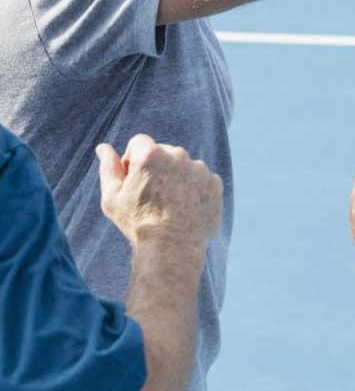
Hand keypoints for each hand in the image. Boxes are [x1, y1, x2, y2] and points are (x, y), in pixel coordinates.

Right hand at [97, 134, 222, 251]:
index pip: (140, 142)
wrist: (171, 249)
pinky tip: (186, 208)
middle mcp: (179, 156)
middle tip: (152, 196)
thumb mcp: (112, 197)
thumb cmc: (137, 224)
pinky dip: (195, 189)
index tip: (134, 180)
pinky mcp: (215, 183)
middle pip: (164, 152)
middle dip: (156, 167)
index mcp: (151, 155)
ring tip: (170, 204)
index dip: (133, 159)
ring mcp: (200, 169)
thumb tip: (103, 147)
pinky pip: (202, 179)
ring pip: (184, 166)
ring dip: (177, 177)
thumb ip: (109, 168)